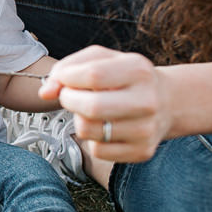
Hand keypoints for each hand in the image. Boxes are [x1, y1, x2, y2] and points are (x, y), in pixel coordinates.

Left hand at [40, 45, 172, 162]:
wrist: (167, 102)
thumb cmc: (126, 77)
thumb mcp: (102, 60)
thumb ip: (68, 67)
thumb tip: (45, 91)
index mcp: (138, 70)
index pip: (93, 75)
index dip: (68, 78)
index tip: (63, 79)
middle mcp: (147, 101)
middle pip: (91, 107)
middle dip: (69, 100)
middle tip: (70, 96)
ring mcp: (146, 129)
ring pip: (88, 130)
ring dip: (79, 120)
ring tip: (90, 111)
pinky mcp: (141, 152)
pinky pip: (97, 150)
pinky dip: (93, 138)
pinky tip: (104, 126)